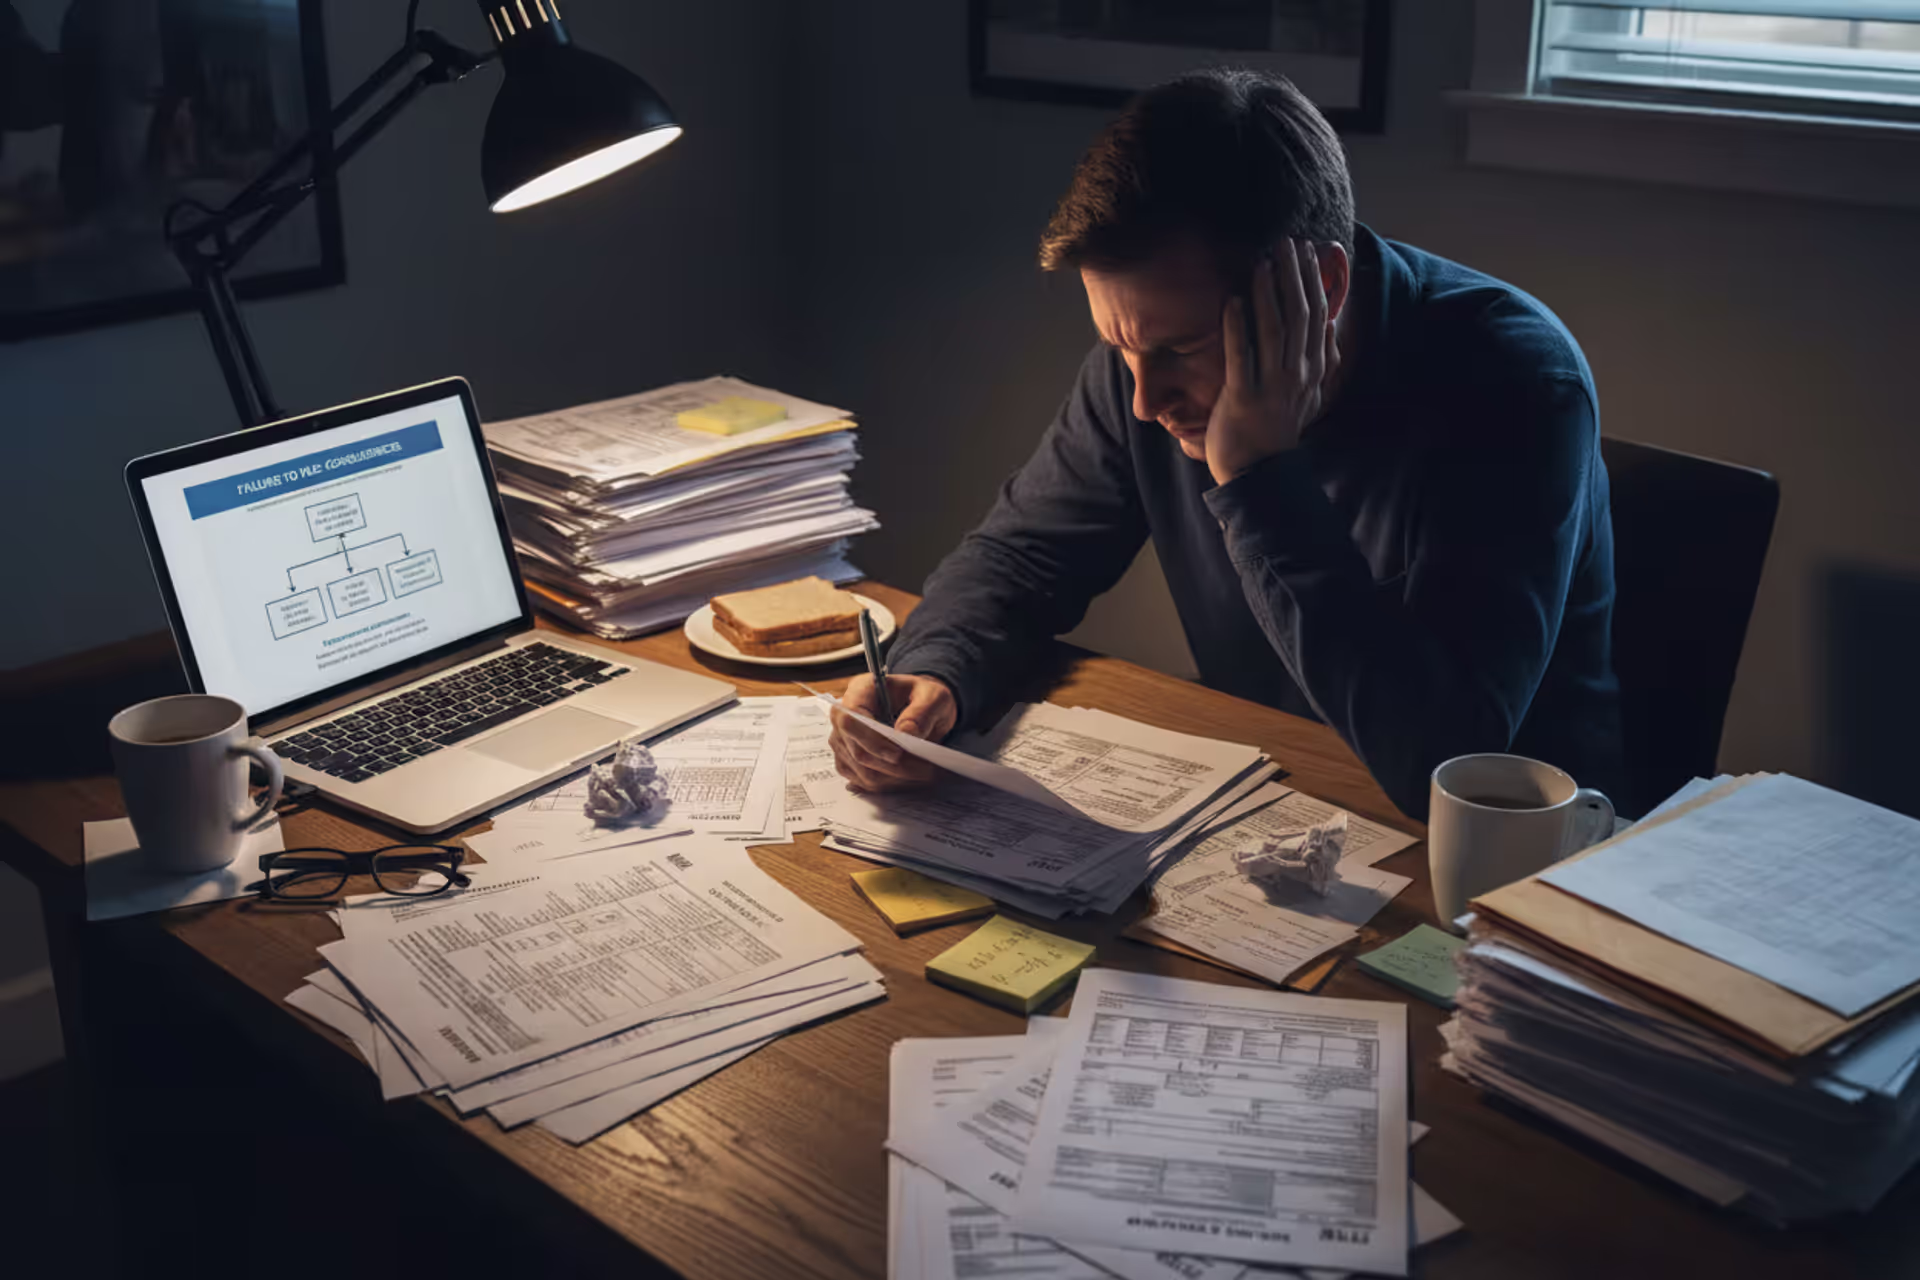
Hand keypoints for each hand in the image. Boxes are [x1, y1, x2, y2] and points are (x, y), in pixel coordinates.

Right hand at [828, 673, 958, 792]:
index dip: (872, 741)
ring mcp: (843, 741)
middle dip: (892, 766)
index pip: (851, 720)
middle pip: (857, 751)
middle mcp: (844, 716)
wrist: (919, 706)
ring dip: (894, 778)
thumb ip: (922, 712)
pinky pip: (864, 781)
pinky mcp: (849, 760)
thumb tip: (906, 734)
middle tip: (924, 770)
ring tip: (923, 773)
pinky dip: (888, 784)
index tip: (898, 753)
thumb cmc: (921, 697)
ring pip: (862, 771)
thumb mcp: (933, 696)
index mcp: (860, 691)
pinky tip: (909, 777)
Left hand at [1205, 238, 1340, 485]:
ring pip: (1274, 330)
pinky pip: (1241, 357)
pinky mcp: (1243, 398)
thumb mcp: (1308, 391)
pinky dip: (1237, 327)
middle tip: (1285, 242)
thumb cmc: (1276, 428)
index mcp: (1313, 369)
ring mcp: (1272, 386)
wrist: (1258, 474)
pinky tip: (1232, 300)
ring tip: (1261, 261)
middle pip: (1300, 315)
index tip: (1307, 250)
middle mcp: (1297, 374)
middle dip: (1293, 276)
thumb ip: (1322, 357)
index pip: (1319, 316)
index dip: (1314, 281)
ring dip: (1268, 292)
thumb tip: (1334, 323)